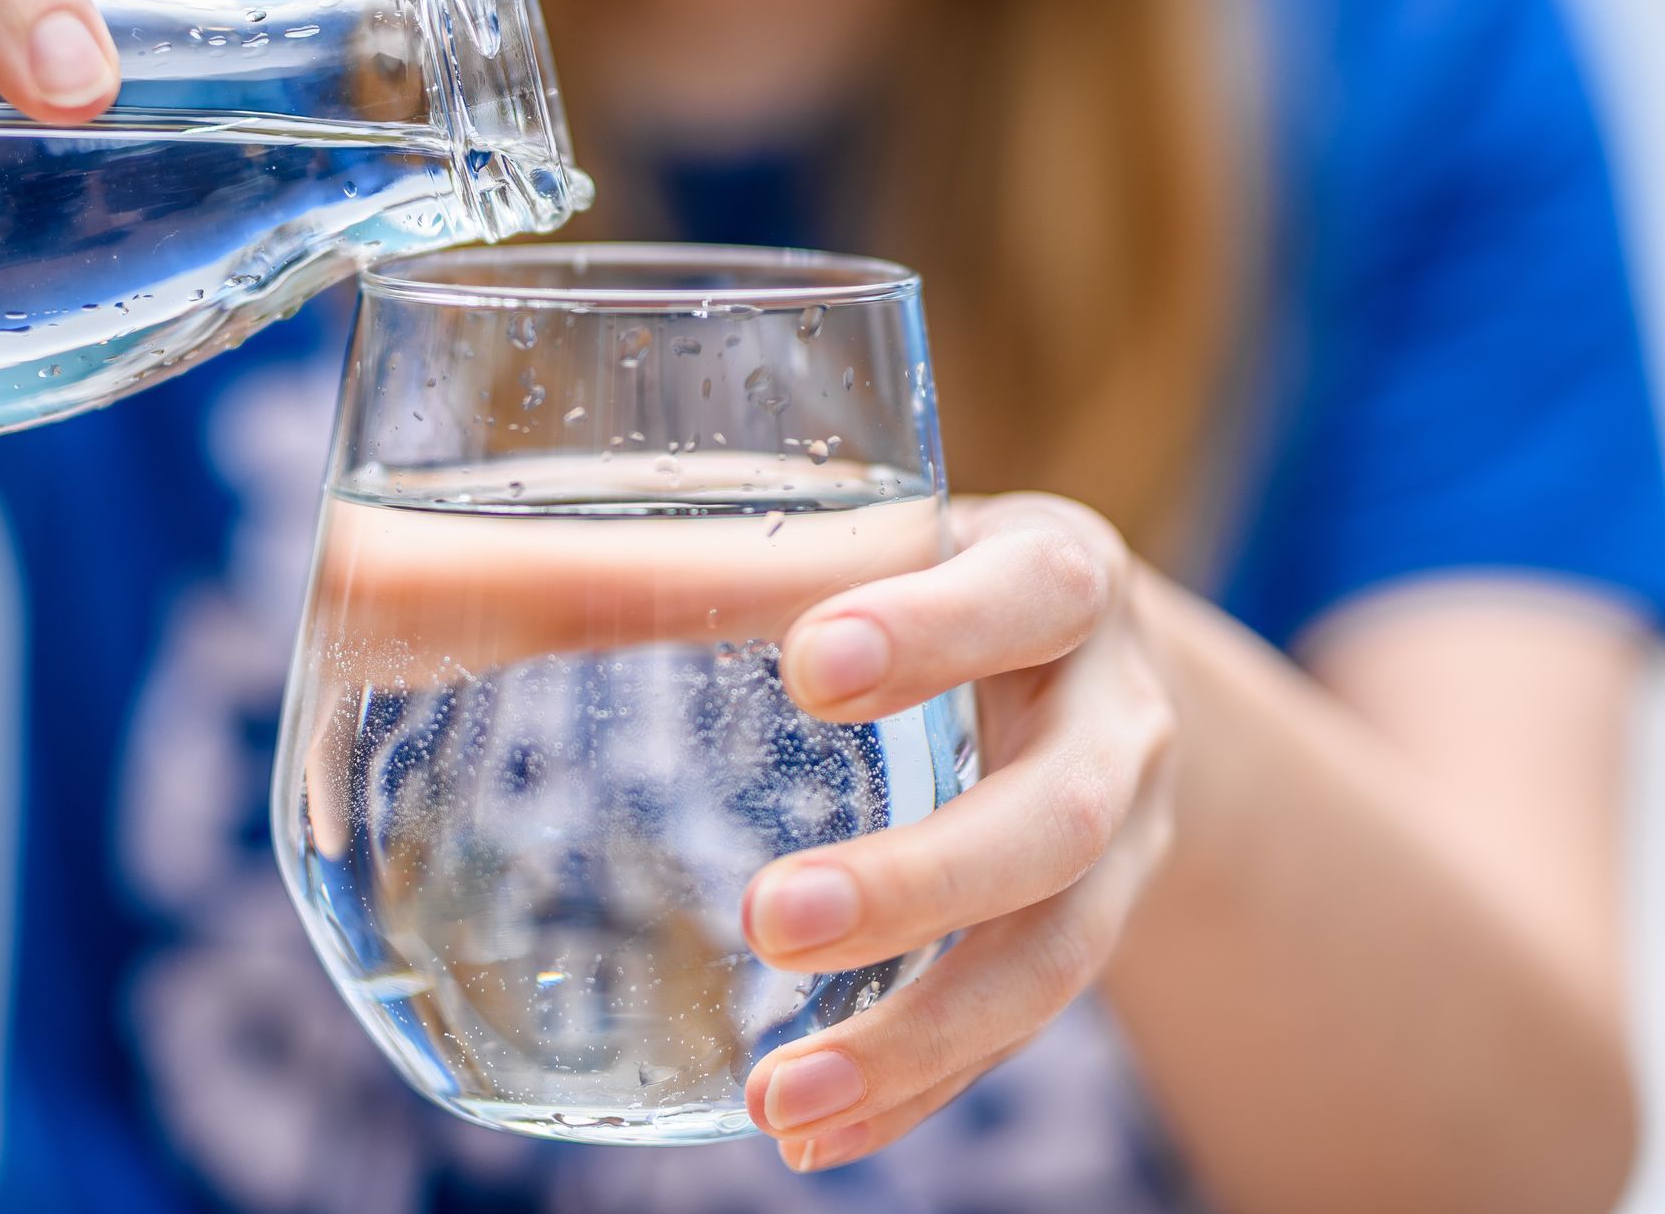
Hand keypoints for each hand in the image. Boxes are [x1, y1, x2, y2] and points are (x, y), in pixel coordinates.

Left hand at [742, 493, 1178, 1170]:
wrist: (1097, 661)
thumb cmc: (943, 576)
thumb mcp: (889, 535)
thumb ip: (769, 558)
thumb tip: (543, 573)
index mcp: (1065, 578)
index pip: (1032, 595)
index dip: (936, 632)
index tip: (809, 665)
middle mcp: (1119, 715)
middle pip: (1060, 815)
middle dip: (923, 881)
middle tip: (772, 920)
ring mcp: (1124, 838)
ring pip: (1057, 953)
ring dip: (922, 1034)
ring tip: (784, 1098)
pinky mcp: (1090, 928)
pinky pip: (1022, 1026)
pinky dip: (921, 1086)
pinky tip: (816, 1132)